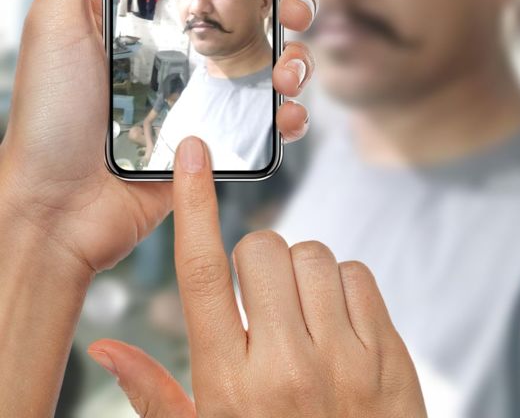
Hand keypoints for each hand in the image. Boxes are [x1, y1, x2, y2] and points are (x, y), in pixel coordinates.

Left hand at [0, 0, 324, 277]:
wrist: (56, 212)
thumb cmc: (47, 114)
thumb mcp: (54, 16)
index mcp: (152, 9)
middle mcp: (185, 44)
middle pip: (261, 6)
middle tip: (297, 5)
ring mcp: (205, 91)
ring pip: (276, 57)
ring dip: (298, 55)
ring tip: (287, 67)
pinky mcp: (219, 137)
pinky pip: (270, 118)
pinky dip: (291, 113)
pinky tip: (285, 113)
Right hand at [88, 137, 428, 417]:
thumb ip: (154, 394)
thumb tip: (104, 344)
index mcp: (229, 386)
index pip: (201, 274)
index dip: (193, 204)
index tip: (192, 152)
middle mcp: (285, 367)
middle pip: (262, 249)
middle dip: (256, 259)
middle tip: (260, 300)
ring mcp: (344, 360)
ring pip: (314, 255)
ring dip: (301, 272)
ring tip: (300, 317)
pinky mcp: (389, 356)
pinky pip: (358, 275)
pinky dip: (343, 287)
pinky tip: (336, 325)